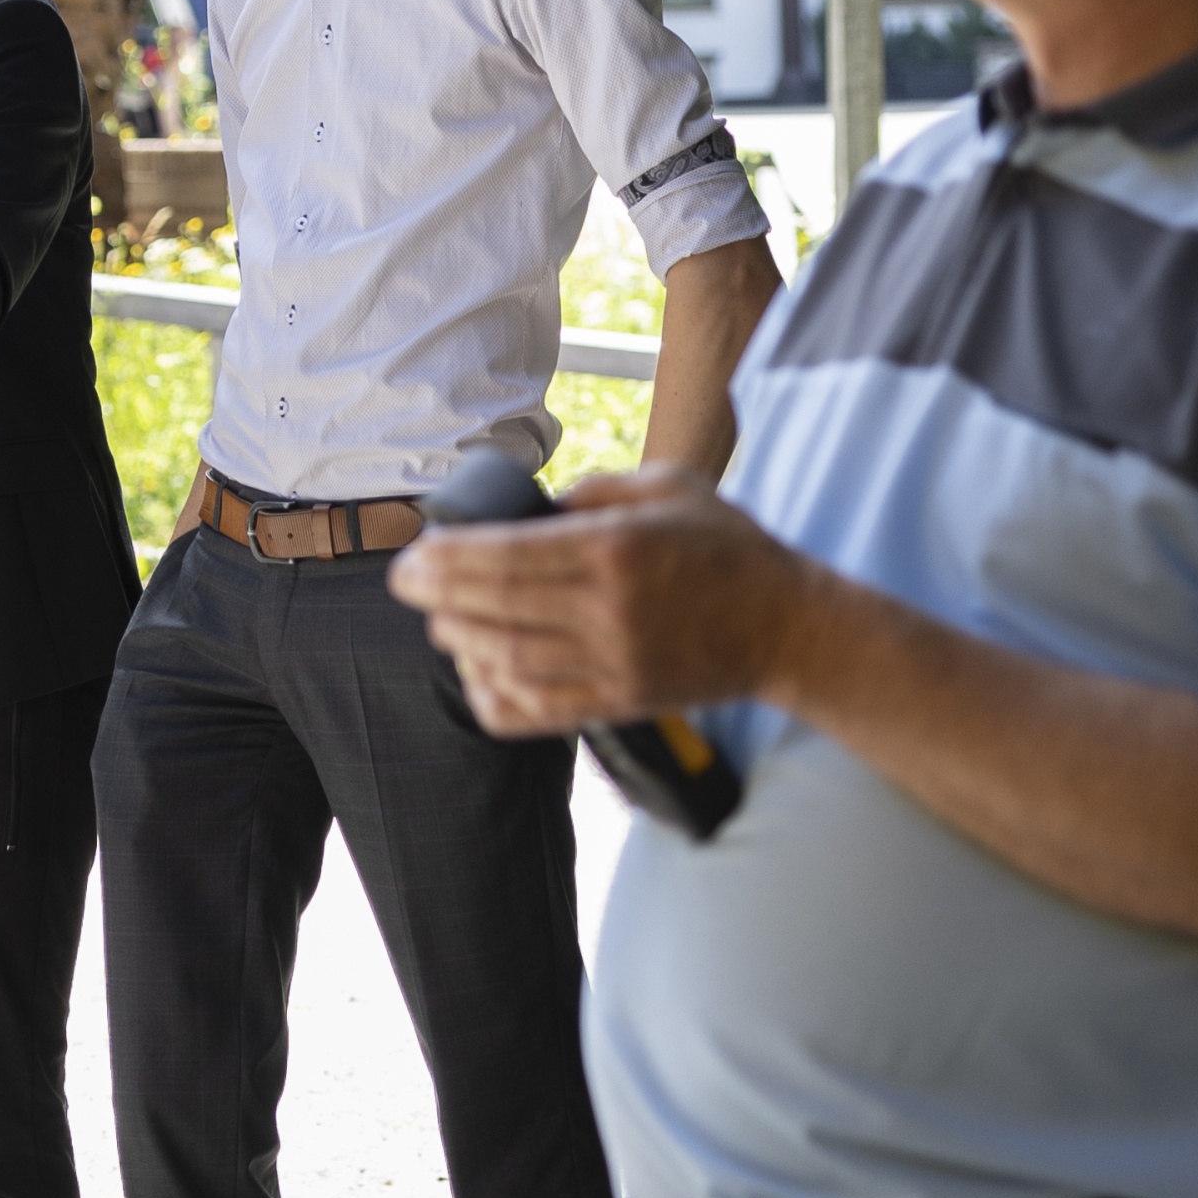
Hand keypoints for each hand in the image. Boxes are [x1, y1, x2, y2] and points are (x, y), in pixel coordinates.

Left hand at [385, 467, 804, 737]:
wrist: (789, 629)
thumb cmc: (727, 548)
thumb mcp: (669, 487)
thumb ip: (596, 490)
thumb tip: (529, 507)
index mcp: (615, 550)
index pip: (506, 558)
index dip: (446, 561)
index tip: (413, 556)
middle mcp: (609, 611)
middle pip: (495, 609)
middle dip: (436, 597)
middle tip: (407, 583)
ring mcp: (614, 664)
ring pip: (507, 661)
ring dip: (459, 641)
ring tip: (442, 622)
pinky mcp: (620, 704)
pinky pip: (537, 710)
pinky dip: (494, 694)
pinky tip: (478, 672)